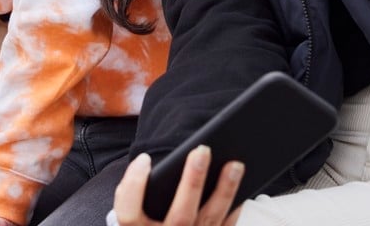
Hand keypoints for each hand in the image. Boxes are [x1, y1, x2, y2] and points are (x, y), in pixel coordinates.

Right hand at [111, 148, 243, 225]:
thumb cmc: (148, 220)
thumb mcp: (137, 210)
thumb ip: (138, 192)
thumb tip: (153, 161)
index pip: (128, 214)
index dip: (134, 185)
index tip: (145, 158)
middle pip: (180, 216)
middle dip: (192, 182)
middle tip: (202, 150)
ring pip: (209, 220)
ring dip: (224, 191)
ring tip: (235, 164)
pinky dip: (234, 207)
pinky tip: (242, 185)